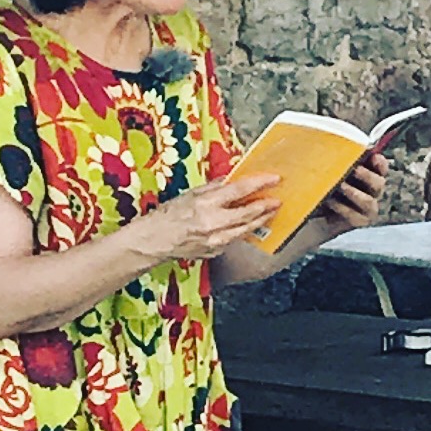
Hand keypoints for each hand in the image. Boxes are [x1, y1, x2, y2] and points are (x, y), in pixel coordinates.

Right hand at [134, 172, 285, 263]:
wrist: (154, 241)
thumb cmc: (168, 215)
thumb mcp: (191, 194)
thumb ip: (215, 187)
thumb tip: (234, 179)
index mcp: (206, 204)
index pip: (239, 190)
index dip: (259, 183)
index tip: (273, 178)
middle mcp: (213, 223)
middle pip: (248, 214)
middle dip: (265, 206)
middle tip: (277, 199)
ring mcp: (215, 240)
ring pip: (246, 230)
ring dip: (260, 220)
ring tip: (270, 211)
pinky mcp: (215, 251)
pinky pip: (234, 239)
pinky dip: (243, 231)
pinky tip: (249, 225)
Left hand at [316, 152, 389, 235]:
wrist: (316, 214)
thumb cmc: (325, 186)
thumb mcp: (330, 171)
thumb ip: (336, 161)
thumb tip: (335, 142)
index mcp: (369, 175)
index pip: (381, 167)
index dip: (380, 162)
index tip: (374, 156)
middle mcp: (372, 192)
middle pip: (379, 183)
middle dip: (367, 175)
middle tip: (354, 169)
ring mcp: (367, 209)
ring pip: (368, 201)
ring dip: (353, 192)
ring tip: (340, 186)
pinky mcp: (359, 222)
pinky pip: (354, 216)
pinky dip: (342, 208)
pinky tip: (330, 201)